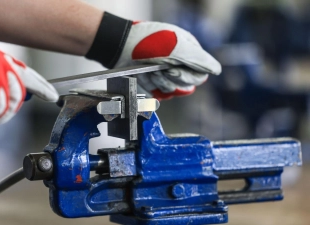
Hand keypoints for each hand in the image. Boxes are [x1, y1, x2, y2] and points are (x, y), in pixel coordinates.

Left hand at [86, 13, 220, 99]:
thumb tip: (217, 70)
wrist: (122, 47)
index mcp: (190, 53)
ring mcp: (168, 75)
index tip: (173, 68)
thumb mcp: (177, 46)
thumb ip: (199, 58)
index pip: (200, 74)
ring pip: (174, 91)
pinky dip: (154, 87)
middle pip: (188, 85)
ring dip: (162, 81)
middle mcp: (181, 65)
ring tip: (151, 70)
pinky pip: (161, 95)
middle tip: (161, 69)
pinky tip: (147, 76)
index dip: (188, 75)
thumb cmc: (148, 41)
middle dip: (173, 78)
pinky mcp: (155, 84)